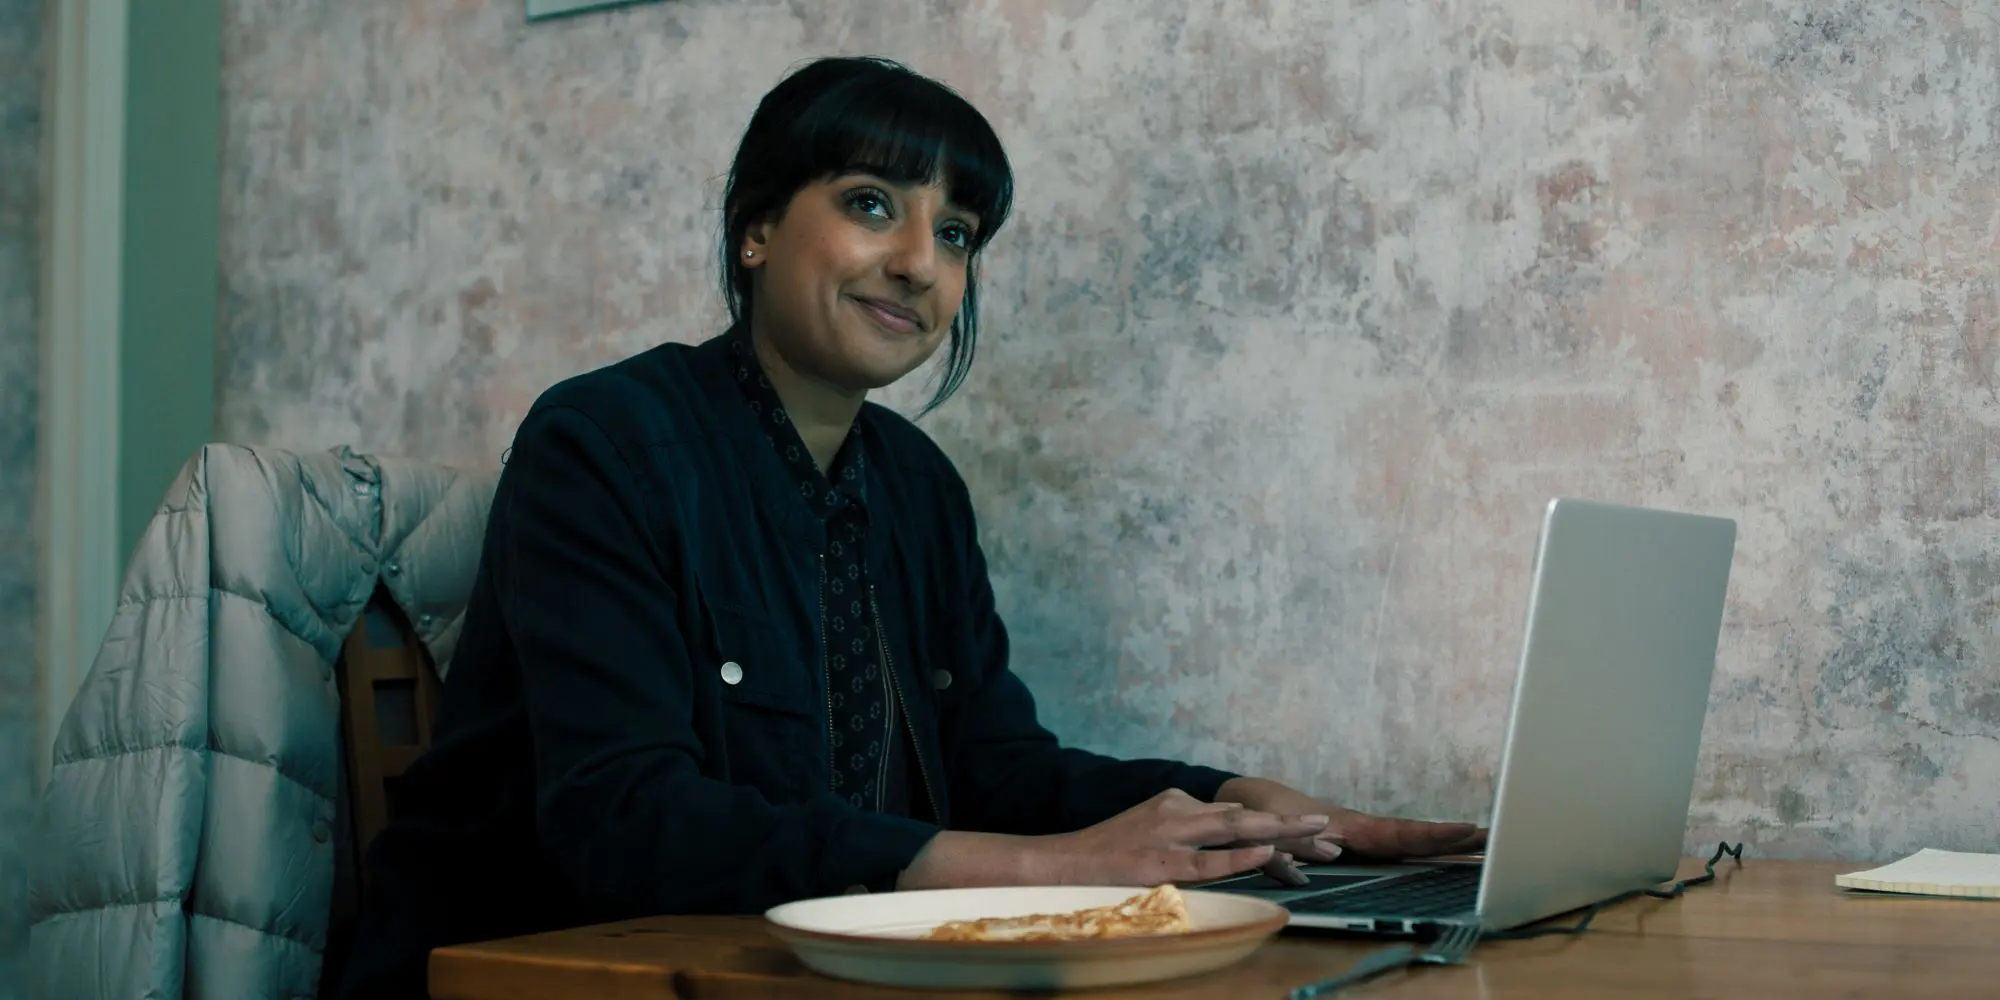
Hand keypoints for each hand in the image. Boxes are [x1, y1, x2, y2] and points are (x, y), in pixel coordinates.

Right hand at [894, 789, 1327, 891]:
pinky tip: (1267, 855)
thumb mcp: (1146, 833)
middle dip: (1290, 823)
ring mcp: (1166, 837)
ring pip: (1233, 832)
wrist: (1054, 865)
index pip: (1236, 813)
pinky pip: (1206, 861)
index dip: (1277, 822)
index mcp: (1175, 804)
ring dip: (1279, 834)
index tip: (1314, 828)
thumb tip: (1221, 838)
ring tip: (1317, 836)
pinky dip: (1239, 857)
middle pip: (1244, 817)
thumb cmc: (1101, 856)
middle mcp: (1175, 812)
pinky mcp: (1156, 863)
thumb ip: (1183, 834)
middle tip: (1332, 827)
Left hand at [1215, 777, 1485, 866]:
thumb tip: (1335, 852)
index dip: (1433, 834)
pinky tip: (1447, 850)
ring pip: (1407, 838)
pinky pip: (1394, 843)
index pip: (1399, 833)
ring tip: (1485, 841)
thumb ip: (1294, 847)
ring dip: (1444, 841)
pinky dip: (1423, 844)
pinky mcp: (1355, 838)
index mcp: (1347, 826)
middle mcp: (1359, 828)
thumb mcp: (1270, 831)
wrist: (1246, 800)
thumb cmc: (1259, 815)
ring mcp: (1360, 833)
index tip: (1468, 829)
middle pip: (1414, 835)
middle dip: (1453, 837)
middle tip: (1496, 837)